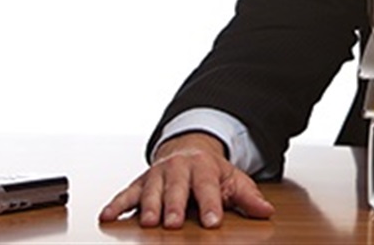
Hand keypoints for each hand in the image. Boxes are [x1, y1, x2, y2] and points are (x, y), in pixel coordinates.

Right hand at [99, 132, 274, 228]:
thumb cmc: (212, 172)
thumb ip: (248, 197)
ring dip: (148, 206)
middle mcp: (179, 168)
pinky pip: (126, 193)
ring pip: (151, 190)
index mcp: (204, 167)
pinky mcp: (140, 182)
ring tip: (148, 223)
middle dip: (174, 205)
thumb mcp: (234, 180)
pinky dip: (116, 204)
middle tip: (173, 223)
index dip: (211, 204)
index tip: (213, 222)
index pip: (208, 187)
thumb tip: (267, 211)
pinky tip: (106, 217)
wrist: (189, 149)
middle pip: (177, 188)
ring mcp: (157, 174)